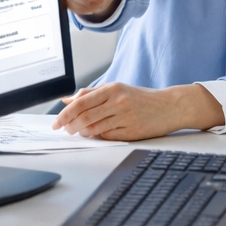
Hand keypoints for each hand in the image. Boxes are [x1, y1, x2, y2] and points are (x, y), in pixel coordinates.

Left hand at [51, 82, 223, 139]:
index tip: (56, 122)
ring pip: (94, 129)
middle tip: (64, 129)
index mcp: (113, 89)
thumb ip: (92, 93)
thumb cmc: (142, 98)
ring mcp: (125, 118)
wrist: (170, 106)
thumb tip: (68, 99)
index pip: (81, 103)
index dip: (65, 114)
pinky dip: (97, 137)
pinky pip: (107, 137)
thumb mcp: (118, 89)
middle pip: (85, 117)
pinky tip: (95, 135)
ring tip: (79, 132)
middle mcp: (118, 102)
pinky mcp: (131, 132)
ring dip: (82, 133)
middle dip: (70, 126)